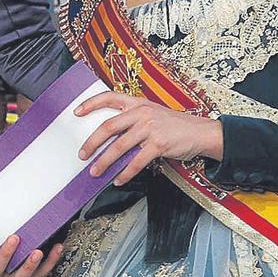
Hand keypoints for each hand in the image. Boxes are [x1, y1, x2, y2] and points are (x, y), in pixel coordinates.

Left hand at [78, 92, 221, 184]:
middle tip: (82, 155)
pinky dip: (125, 173)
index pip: (110, 97)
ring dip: (105, 162)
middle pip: (108, 126)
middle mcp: (142, 113)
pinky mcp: (159, 144)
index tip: (76, 112)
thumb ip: (133, 121)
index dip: (91, 103)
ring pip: (119, 146)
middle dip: (92, 142)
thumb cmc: (175, 126)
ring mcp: (150, 128)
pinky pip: (136, 161)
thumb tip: (109, 139)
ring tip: (95, 172)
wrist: (201, 132)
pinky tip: (118, 179)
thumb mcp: (153, 114)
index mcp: (138, 103)